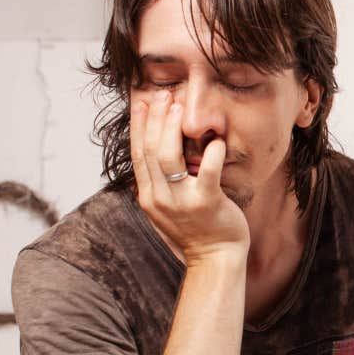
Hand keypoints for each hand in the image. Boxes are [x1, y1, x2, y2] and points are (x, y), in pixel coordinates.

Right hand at [130, 91, 248, 262]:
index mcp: (148, 197)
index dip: (139, 127)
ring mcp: (181, 202)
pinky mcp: (207, 204)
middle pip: (150, 151)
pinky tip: (215, 139)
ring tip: (179, 106)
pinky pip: (208, 174)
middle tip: (162, 95)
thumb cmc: (197, 229)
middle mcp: (159, 199)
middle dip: (154, 119)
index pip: (138, 155)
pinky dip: (212, 154)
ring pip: (169, 158)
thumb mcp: (169, 206)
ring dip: (172, 128)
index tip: (141, 103)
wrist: (215, 259)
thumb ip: (162, 181)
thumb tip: (161, 148)